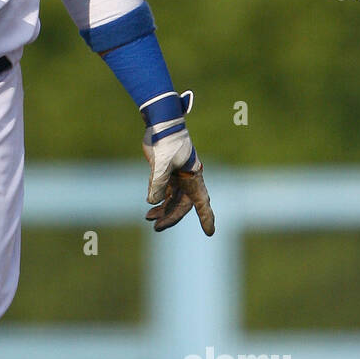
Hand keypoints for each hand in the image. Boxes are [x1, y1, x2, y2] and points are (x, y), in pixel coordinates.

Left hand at [142, 90, 214, 235]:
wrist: (160, 126)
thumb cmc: (167, 142)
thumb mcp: (162, 163)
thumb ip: (157, 182)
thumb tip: (152, 202)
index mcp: (193, 178)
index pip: (202, 202)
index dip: (206, 218)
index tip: (210, 232)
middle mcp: (187, 180)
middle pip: (182, 205)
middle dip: (171, 217)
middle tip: (157, 227)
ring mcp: (176, 178)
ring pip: (172, 201)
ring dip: (162, 211)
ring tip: (149, 219)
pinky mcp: (165, 174)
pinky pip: (163, 193)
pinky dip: (157, 201)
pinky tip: (150, 210)